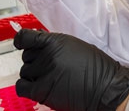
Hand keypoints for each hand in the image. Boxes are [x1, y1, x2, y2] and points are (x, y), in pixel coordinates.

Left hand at [14, 29, 128, 110]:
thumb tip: (37, 42)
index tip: (21, 43)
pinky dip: (25, 87)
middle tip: (48, 66)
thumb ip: (55, 44)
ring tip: (48, 78)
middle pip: (26, 56)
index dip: (21, 40)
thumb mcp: (76, 46)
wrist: (107, 88)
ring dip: (33, 75)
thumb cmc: (97, 68)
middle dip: (34, 60)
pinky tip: (35, 87)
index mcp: (55, 42)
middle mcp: (47, 56)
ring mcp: (44, 73)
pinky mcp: (43, 90)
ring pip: (24, 71)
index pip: (25, 37)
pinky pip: (22, 87)